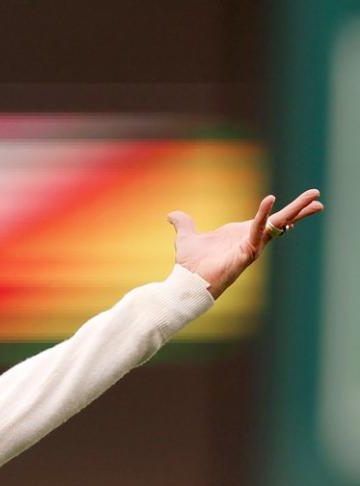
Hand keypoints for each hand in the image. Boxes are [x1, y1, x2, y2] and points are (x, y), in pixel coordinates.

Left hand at [167, 189, 323, 298]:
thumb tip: (172, 215)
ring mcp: (250, 248)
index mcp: (240, 235)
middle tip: (318, 197)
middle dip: (300, 209)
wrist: (186, 283)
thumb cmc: (189, 265)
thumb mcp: (186, 237)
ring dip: (296, 211)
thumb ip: (183, 224)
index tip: (299, 208)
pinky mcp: (246, 254)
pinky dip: (263, 217)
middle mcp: (249, 241)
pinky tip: (270, 201)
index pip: (267, 221)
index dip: (281, 213)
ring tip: (315, 200)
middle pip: (280, 222)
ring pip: (277, 226)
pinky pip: (257, 231)